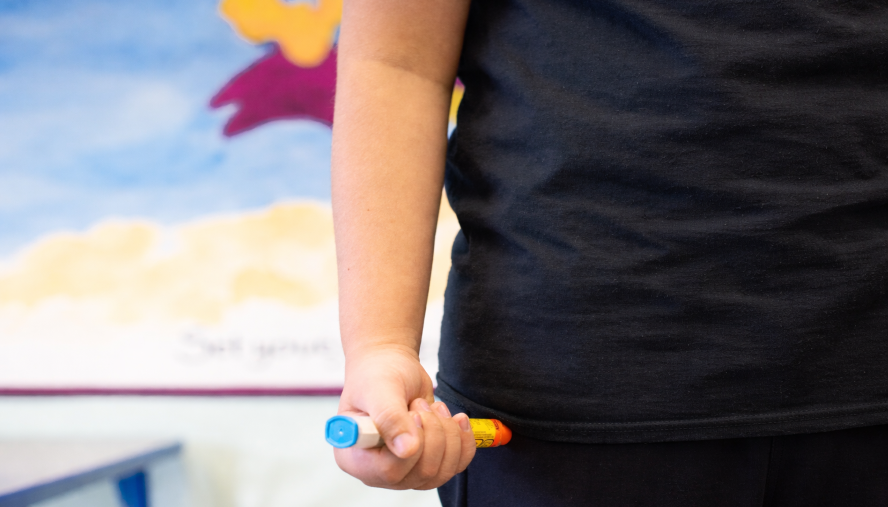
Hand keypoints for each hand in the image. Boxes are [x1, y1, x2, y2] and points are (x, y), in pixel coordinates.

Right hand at [334, 345, 475, 488]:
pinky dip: (463, 440)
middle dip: (432, 433)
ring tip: (432, 407)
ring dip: (447, 434)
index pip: (389, 471)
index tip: (414, 414)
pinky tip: (456, 419)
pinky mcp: (427, 462)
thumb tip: (408, 451)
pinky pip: (456, 465)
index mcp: (354, 456)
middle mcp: (378, 470)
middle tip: (421, 405)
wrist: (392, 366)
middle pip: (421, 473)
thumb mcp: (380, 390)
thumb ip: (390, 418)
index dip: (412, 445)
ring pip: (442, 471)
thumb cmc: (377, 375)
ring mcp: (405, 469)